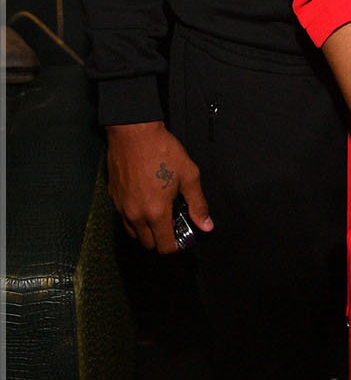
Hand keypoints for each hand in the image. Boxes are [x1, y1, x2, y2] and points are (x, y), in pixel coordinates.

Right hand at [105, 121, 213, 253]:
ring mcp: (122, 207)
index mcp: (156, 212)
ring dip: (147, 230)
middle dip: (162, 239)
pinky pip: (124, 218)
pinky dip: (135, 218)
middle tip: (173, 224)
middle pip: (148, 244)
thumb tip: (206, 225)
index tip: (184, 239)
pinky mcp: (114, 198)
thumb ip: (198, 204)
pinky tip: (147, 202)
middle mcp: (136, 215)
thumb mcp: (188, 175)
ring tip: (160, 213)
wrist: (134, 133)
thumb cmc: (161, 150)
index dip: (177, 247)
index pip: (165, 247)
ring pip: (134, 233)